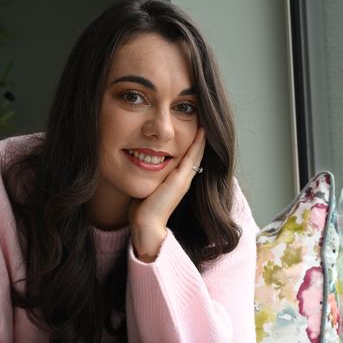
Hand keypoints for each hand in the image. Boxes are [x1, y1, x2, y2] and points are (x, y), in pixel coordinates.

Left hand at [129, 127, 206, 261]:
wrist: (145, 225)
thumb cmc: (142, 209)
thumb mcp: (147, 186)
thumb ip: (146, 174)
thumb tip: (136, 161)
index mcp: (177, 180)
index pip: (187, 156)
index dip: (192, 141)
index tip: (193, 124)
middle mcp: (184, 179)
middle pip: (196, 152)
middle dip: (200, 135)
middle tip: (205, 117)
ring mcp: (184, 180)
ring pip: (197, 152)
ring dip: (202, 136)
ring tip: (207, 119)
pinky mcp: (181, 181)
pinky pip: (192, 157)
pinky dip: (198, 143)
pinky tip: (202, 129)